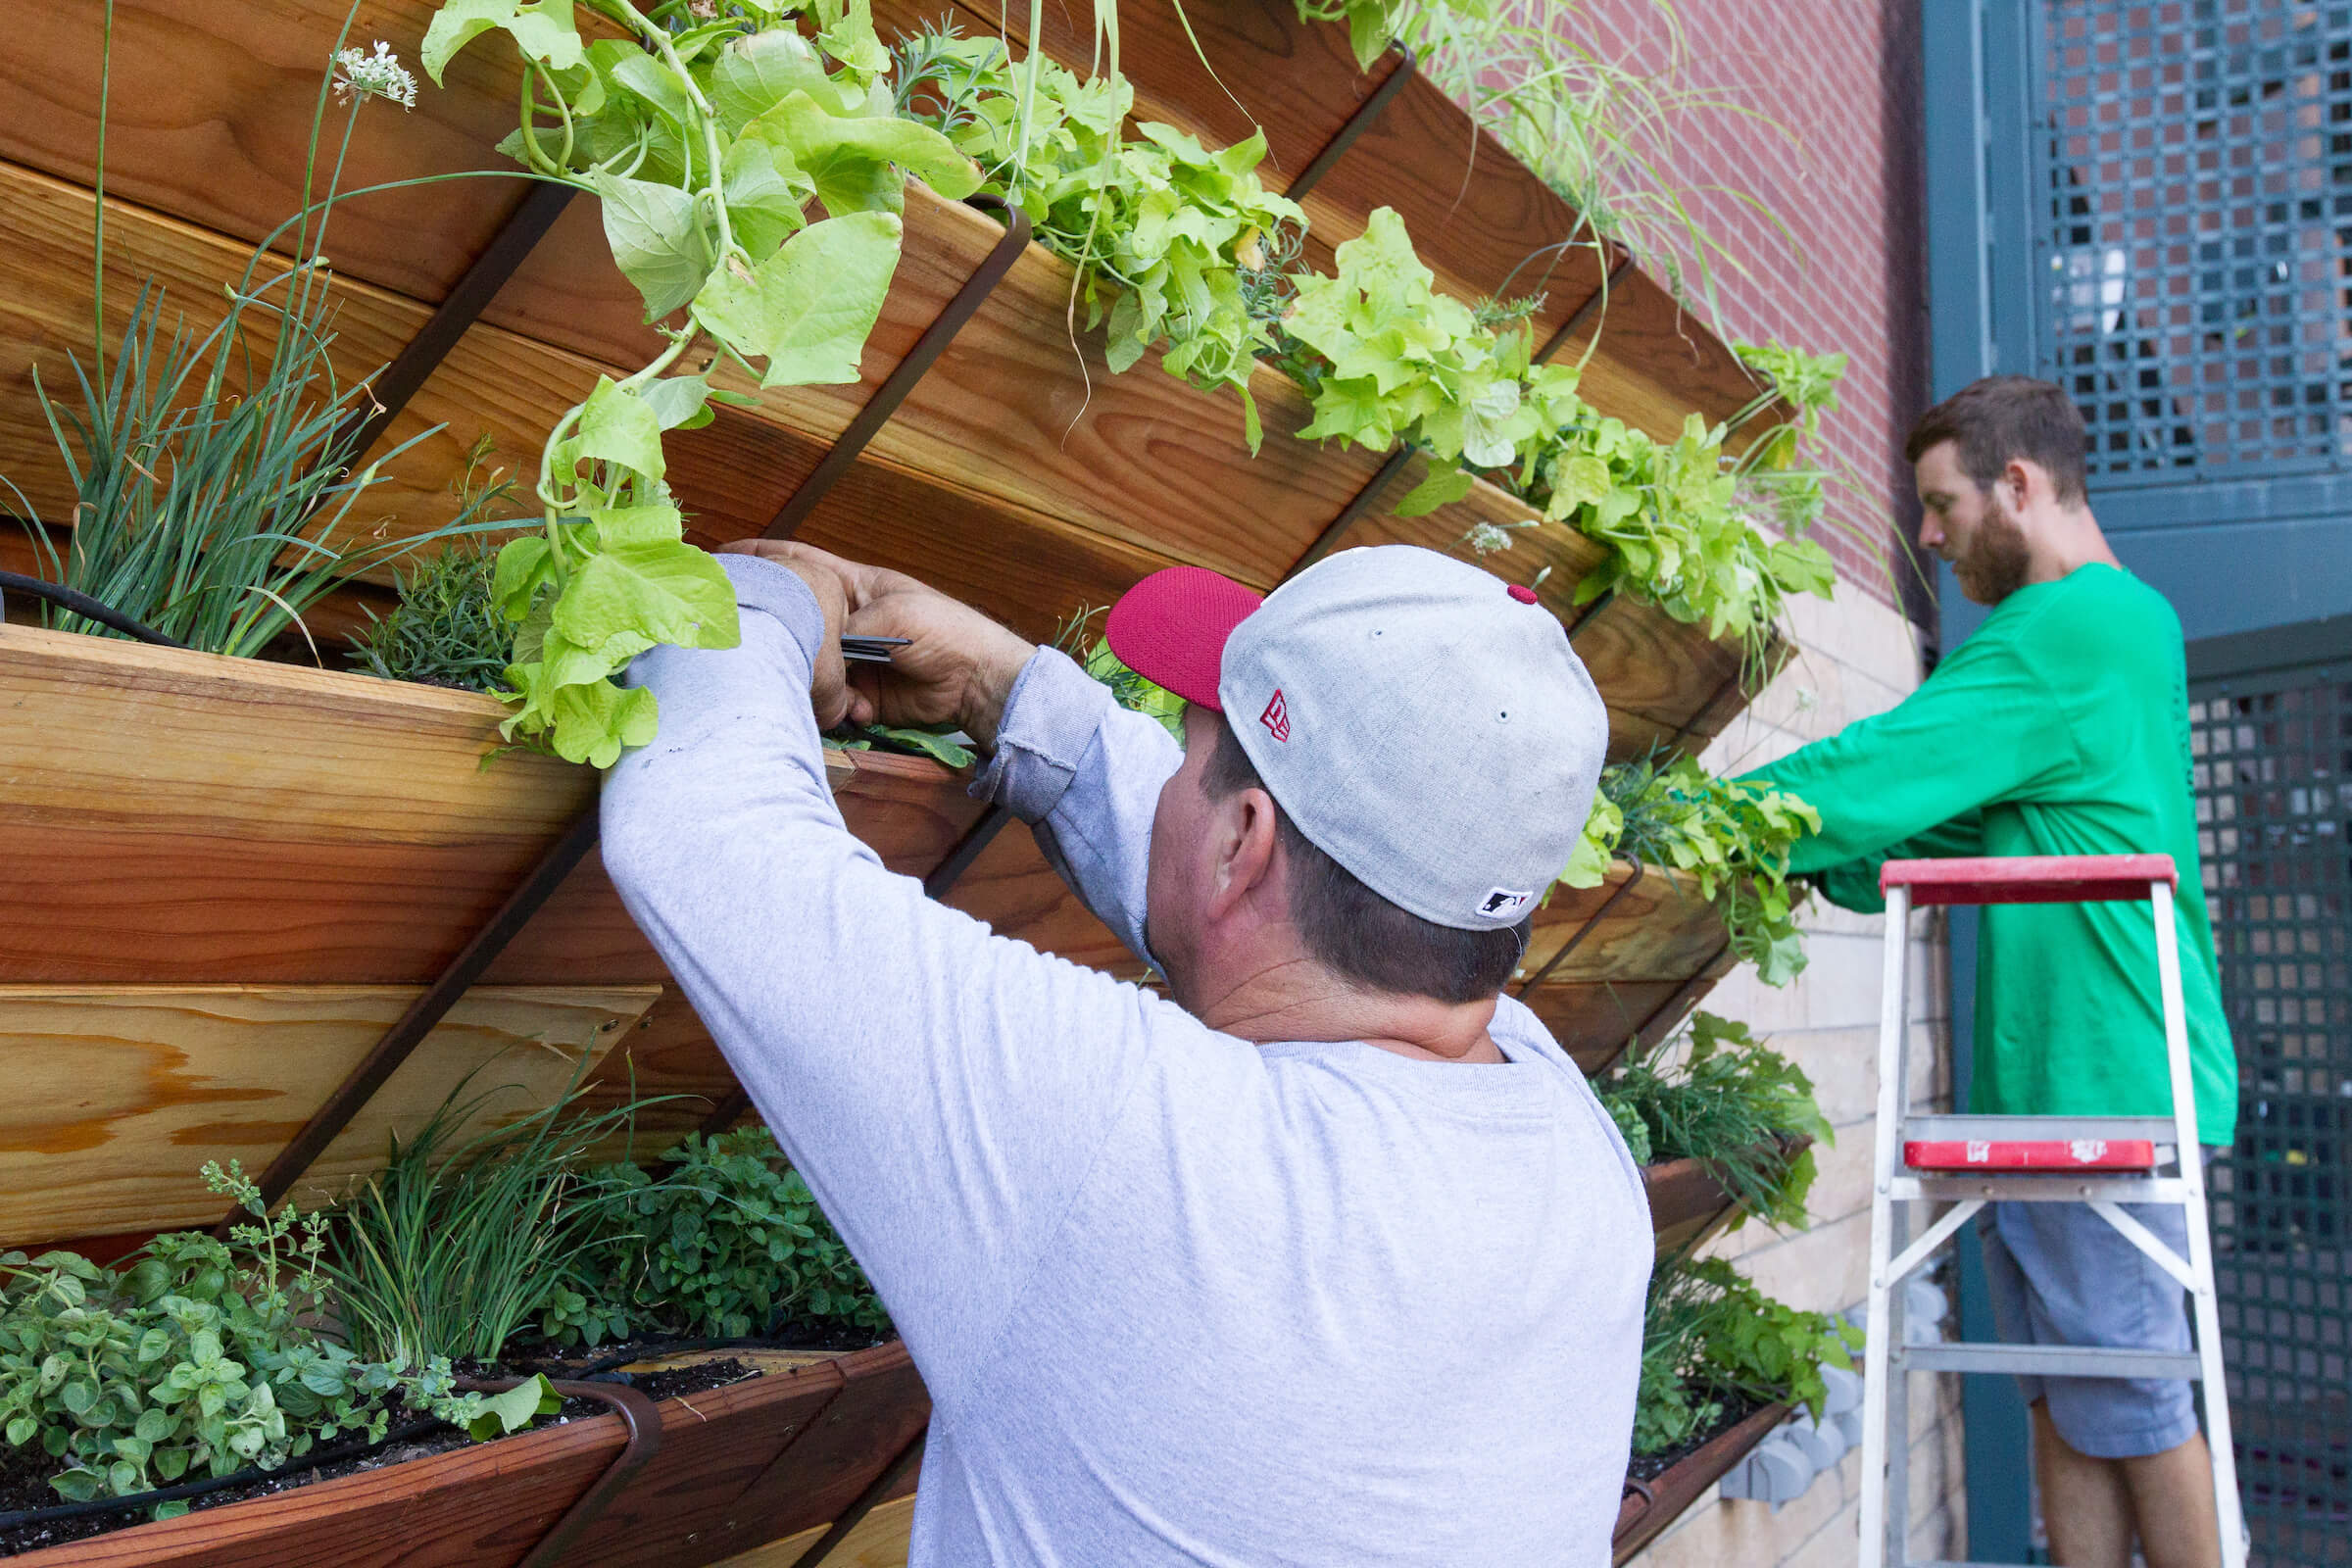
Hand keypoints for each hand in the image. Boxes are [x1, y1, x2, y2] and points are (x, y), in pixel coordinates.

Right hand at [716, 540, 1035, 747]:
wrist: (977, 681)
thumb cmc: (943, 630)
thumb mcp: (892, 613)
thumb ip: (845, 623)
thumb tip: (814, 644)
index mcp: (855, 586)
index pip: (801, 563)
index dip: (764, 558)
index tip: (723, 558)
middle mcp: (847, 621)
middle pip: (799, 621)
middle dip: (779, 631)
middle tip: (749, 638)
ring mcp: (852, 659)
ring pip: (810, 667)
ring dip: (812, 679)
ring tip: (818, 686)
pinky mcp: (861, 695)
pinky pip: (832, 701)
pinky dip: (838, 708)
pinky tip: (856, 709)